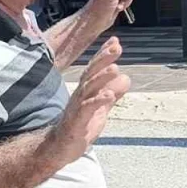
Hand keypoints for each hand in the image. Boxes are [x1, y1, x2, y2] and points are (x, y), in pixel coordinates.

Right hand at [57, 37, 131, 157]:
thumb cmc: (81, 125)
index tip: (115, 41)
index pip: (95, 68)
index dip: (104, 54)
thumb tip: (125, 76)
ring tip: (115, 68)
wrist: (61, 146)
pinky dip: (98, 101)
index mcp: (86, 90)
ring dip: (102, 78)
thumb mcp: (101, 107)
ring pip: (89, 88)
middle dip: (103, 59)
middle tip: (116, 48)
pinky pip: (87, 109)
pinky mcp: (77, 121)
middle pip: (91, 73)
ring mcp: (77, 107)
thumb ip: (112, 91)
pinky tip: (109, 96)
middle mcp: (80, 94)